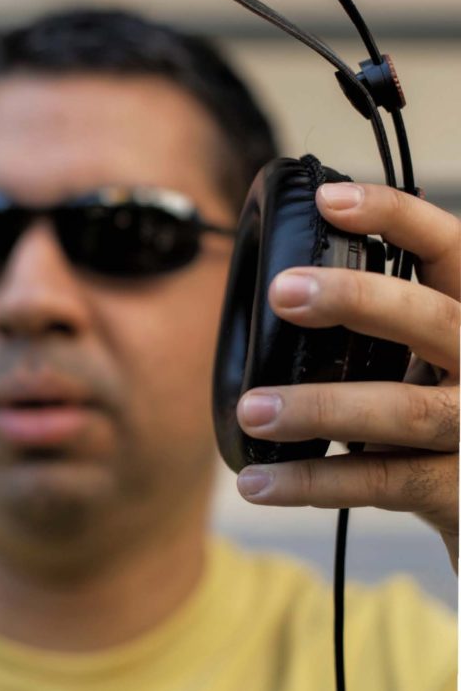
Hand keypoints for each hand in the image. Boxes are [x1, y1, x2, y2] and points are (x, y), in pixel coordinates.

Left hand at [233, 182, 459, 571]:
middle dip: (357, 299)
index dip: (395, 218)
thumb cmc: (441, 419)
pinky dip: (312, 483)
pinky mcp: (459, 490)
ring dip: (319, 407)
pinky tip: (255, 484)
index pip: (450, 249)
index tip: (328, 200)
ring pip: (404, 409)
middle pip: (433, 320)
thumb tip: (282, 293)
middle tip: (282, 291)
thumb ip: (381, 328)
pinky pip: (381, 482)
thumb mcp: (426, 360)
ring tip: (251, 409)